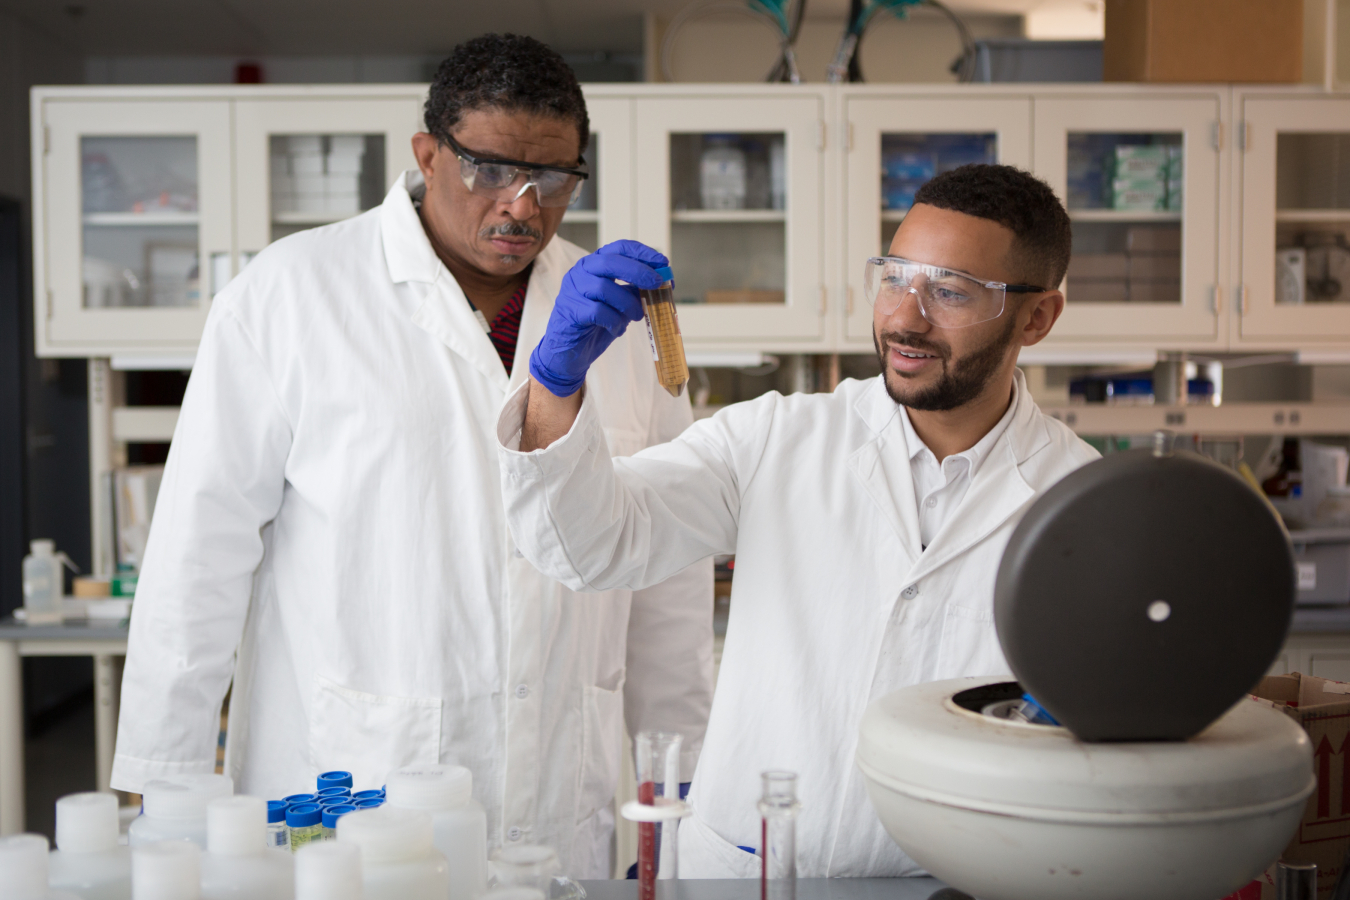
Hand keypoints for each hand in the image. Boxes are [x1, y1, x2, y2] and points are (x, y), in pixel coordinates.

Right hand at [529, 240, 668, 396]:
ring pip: (604, 287)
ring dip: (628, 303)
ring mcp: (573, 290)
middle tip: (656, 283)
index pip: (619, 248)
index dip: (643, 253)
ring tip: (637, 316)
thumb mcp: (620, 303)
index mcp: (595, 264)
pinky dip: (614, 321)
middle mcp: (581, 272)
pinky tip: (616, 330)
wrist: (569, 352)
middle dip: (638, 271)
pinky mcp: (571, 310)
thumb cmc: (596, 324)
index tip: (663, 262)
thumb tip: (662, 283)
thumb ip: (634, 291)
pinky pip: (598, 312)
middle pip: (611, 262)